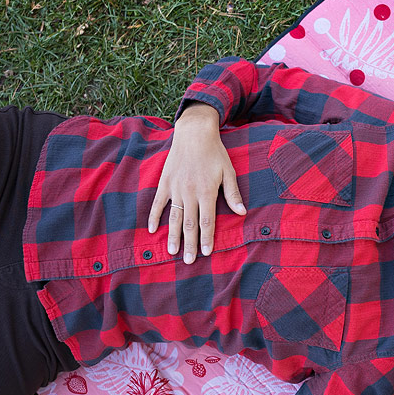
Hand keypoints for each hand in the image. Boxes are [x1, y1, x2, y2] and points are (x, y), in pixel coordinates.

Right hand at [148, 102, 246, 263]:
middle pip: (190, 223)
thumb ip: (233, 193)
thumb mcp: (228, 171)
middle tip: (188, 261)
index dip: (206, 238)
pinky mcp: (165, 182)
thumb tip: (242, 212)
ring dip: (173, 235)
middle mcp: (190, 192)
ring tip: (172, 252)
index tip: (205, 253)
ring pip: (174, 217)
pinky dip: (154, 216)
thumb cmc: (214, 153)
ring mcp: (175, 188)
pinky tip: (152, 230)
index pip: (207, 220)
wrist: (194, 133)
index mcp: (206, 191)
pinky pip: (157, 203)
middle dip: (189, 244)